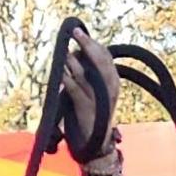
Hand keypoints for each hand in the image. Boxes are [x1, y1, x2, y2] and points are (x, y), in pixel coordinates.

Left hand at [62, 27, 119, 155]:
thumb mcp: (95, 91)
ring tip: (65, 54)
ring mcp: (98, 98)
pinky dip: (68, 81)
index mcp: (113, 82)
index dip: (92, 43)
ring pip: (86, 74)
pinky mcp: (86, 108)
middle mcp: (109, 88)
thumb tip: (76, 52)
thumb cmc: (92, 114)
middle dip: (87, 45)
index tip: (80, 32)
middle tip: (75, 32)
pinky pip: (76, 91)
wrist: (95, 144)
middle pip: (99, 61)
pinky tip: (61, 74)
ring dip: (74, 62)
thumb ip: (88, 74)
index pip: (105, 57)